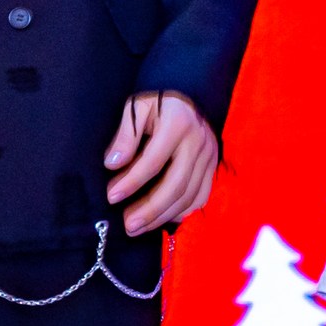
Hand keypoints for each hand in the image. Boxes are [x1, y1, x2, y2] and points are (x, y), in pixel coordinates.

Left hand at [103, 90, 220, 234]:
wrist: (187, 97)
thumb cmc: (156, 103)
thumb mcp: (136, 108)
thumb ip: (125, 135)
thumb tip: (112, 164)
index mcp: (177, 124)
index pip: (153, 161)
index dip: (131, 182)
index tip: (111, 197)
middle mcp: (198, 142)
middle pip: (176, 185)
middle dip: (150, 209)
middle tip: (128, 225)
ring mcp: (209, 156)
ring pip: (189, 195)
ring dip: (163, 216)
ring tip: (138, 228)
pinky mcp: (213, 166)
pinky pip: (201, 197)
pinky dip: (182, 212)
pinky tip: (163, 220)